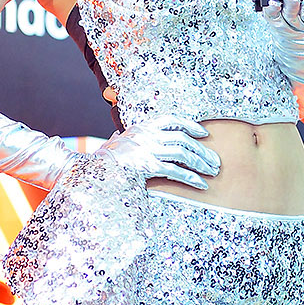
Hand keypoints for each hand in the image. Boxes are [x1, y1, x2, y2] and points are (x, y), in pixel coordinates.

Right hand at [103, 115, 219, 190]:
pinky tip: (201, 184)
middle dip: (203, 150)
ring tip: (212, 172)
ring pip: (183, 153)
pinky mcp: (148, 166)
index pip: (172, 120)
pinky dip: (191, 178)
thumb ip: (121, 137)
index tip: (204, 133)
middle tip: (215, 161)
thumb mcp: (113, 142)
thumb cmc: (101, 159)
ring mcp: (148, 149)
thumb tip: (117, 135)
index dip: (191, 125)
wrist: (88, 168)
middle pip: (183, 139)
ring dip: (201, 163)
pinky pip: (176, 171)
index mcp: (142, 126)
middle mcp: (147, 135)